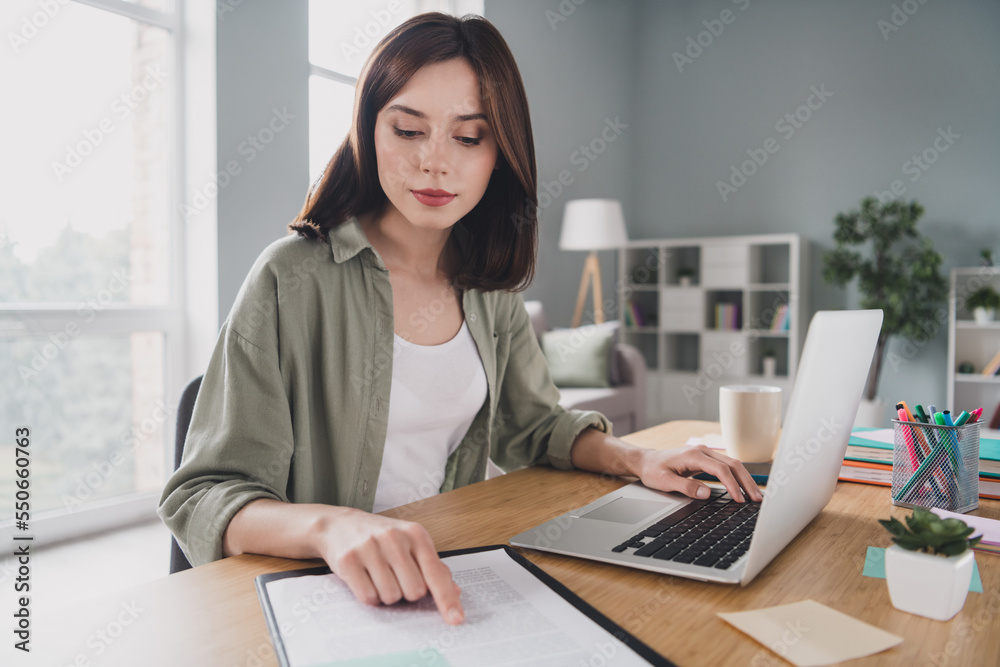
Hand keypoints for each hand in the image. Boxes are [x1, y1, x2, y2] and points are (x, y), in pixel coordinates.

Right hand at [313, 508, 463, 624]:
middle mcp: (394, 538)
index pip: (436, 573)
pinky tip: (365, 578)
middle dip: (407, 591)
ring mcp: (370, 548)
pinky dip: (369, 595)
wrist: (338, 525)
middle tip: (395, 575)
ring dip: (386, 594)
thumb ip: (433, 567)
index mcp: (415, 534)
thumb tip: (455, 591)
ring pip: (391, 596)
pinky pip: (368, 597)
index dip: (447, 599)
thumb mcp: (410, 543)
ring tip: (378, 574)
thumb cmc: (380, 537)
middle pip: (414, 591)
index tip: (456, 619)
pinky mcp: (348, 561)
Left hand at [633, 445, 762, 502]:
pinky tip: (744, 488)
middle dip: (746, 482)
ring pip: (733, 464)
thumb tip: (706, 494)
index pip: (720, 469)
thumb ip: (686, 487)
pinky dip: (738, 477)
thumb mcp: (665, 482)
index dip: (732, 484)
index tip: (739, 499)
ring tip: (755, 496)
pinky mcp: (707, 459)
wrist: (647, 461)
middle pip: (732, 464)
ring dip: (745, 480)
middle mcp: (702, 451)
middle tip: (757, 499)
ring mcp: (706, 454)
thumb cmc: (653, 470)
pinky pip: (727, 467)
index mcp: (693, 455)